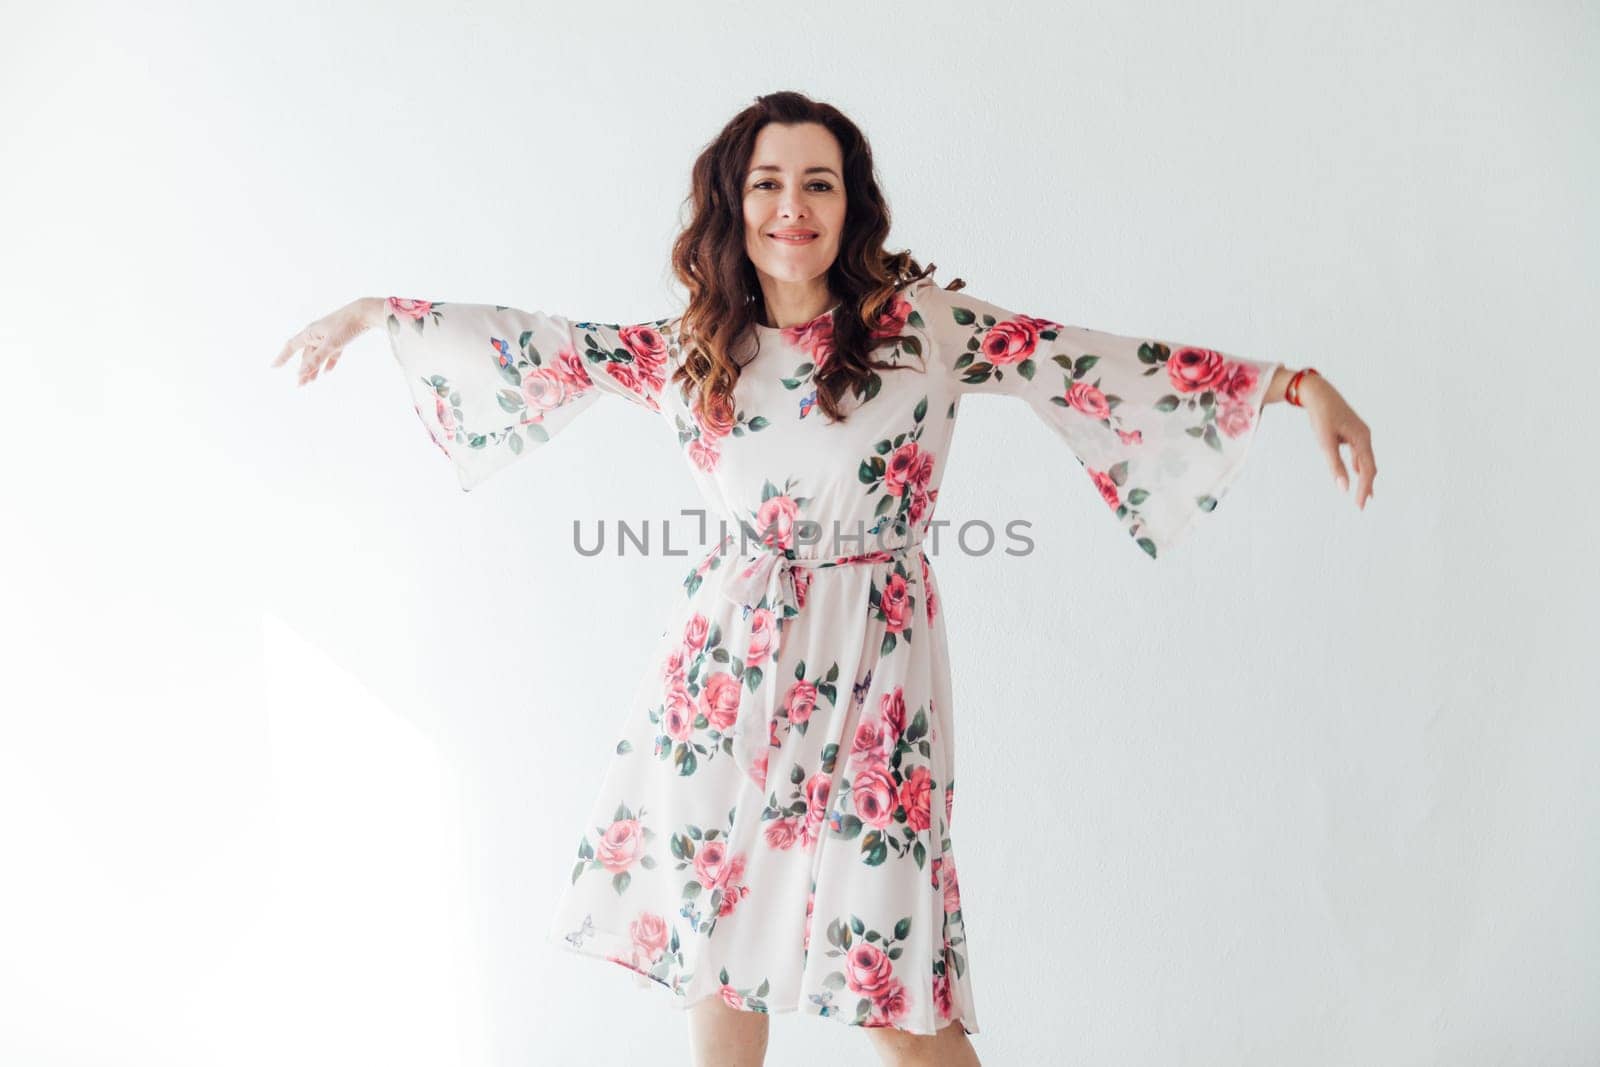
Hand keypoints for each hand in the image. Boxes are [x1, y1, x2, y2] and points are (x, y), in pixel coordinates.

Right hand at [271, 297, 385, 385]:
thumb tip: (300, 373)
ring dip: (314, 369)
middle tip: (300, 385)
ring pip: (318, 356)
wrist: (365, 313)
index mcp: (310, 333)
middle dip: (302, 370)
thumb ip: (316, 359)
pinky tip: (326, 373)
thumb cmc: (346, 326)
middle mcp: (316, 334)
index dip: (282, 357)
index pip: (291, 346)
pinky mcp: (339, 339)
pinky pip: (330, 354)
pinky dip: (328, 363)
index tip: (273, 366)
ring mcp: (327, 337)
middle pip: (306, 355)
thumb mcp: (330, 345)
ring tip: (310, 382)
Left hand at [1299, 374, 1375, 509]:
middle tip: (1361, 504)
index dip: (1365, 488)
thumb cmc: (1321, 415)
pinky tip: (1356, 470)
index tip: (1360, 505)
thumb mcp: (1325, 442)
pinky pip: (1359, 452)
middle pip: (1369, 466)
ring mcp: (1359, 434)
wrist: (1318, 393)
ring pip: (1365, 460)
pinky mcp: (1352, 432)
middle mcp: (1365, 436)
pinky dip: (1359, 465)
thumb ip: (1335, 465)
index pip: (1367, 470)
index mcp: (1362, 438)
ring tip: (1365, 493)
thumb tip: (1343, 488)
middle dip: (1367, 486)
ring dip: (1365, 477)